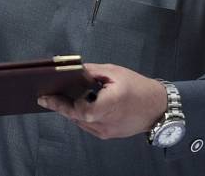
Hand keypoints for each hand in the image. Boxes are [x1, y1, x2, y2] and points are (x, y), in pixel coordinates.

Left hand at [36, 63, 165, 139]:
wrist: (159, 107)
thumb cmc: (138, 87)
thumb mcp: (114, 72)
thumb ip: (91, 71)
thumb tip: (72, 70)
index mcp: (110, 105)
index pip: (81, 110)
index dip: (64, 104)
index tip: (48, 97)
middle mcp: (107, 122)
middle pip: (76, 117)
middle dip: (60, 106)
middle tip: (45, 98)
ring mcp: (108, 131)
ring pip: (81, 122)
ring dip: (70, 111)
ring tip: (58, 99)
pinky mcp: (109, 134)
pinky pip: (88, 126)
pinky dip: (80, 116)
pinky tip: (76, 105)